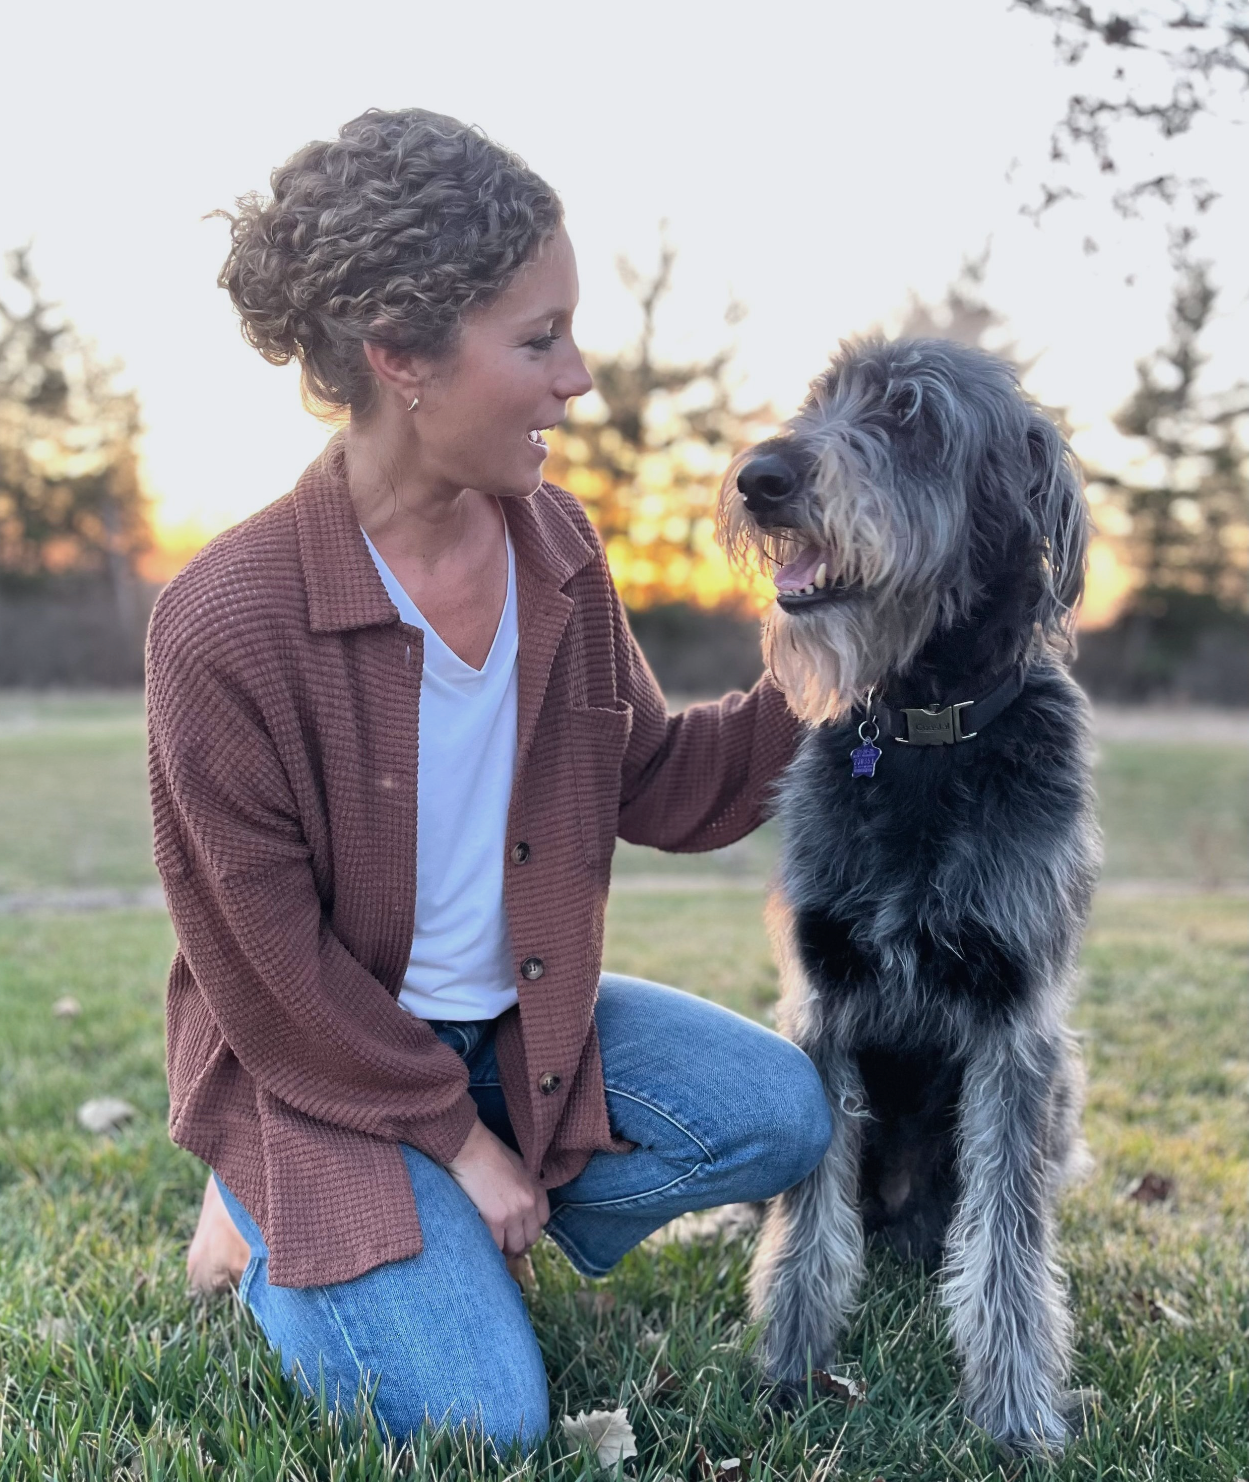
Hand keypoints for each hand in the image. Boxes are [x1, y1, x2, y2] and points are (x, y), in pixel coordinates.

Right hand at [446, 1118, 550, 1256]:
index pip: (542, 1221)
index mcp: (537, 1189)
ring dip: (506, 1249)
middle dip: (519, 1242)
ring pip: (516, 1246)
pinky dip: (492, 1248)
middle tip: (505, 1242)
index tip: (518, 1230)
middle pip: (531, 1237)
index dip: (529, 1228)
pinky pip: (498, 1245)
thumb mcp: (519, 1167)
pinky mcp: (495, 1219)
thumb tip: (518, 1204)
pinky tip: (484, 1242)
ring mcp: (514, 1213)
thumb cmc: (490, 1152)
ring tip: (495, 1246)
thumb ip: (524, 1187)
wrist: (471, 1148)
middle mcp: (529, 1203)